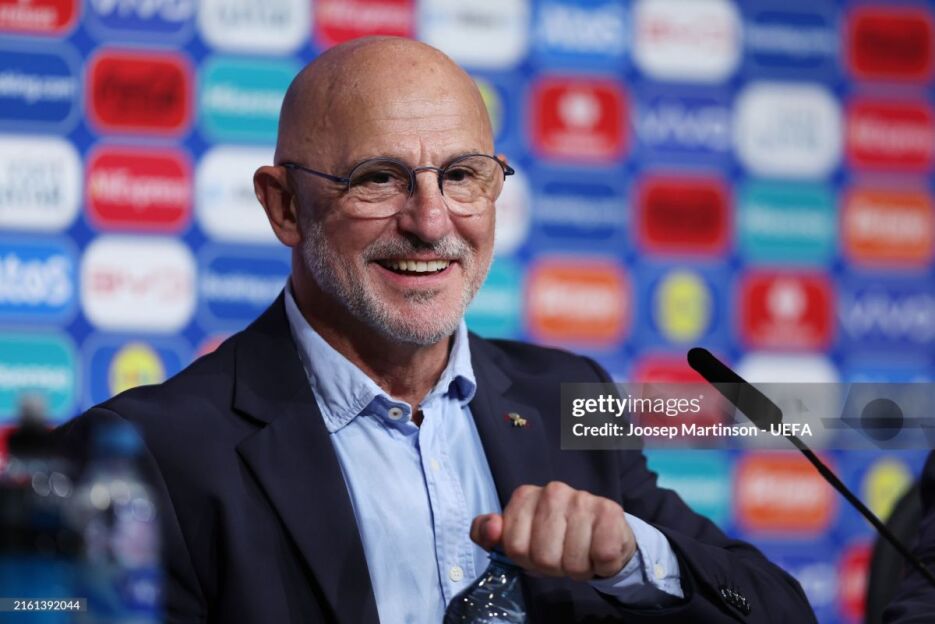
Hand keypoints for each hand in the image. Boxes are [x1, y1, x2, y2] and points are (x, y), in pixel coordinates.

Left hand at [470, 481, 635, 581]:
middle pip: (543, 557)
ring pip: (573, 562)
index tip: (538, 551)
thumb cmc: (556, 539)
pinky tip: (599, 551)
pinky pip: (601, 557)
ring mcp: (582, 499)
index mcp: (525, 496)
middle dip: (554, 567)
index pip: (514, 548)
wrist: (603, 536)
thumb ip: (489, 533)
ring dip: (579, 568)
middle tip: (563, 555)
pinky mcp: (610, 512)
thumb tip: (490, 530)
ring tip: (582, 553)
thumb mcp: (517, 537)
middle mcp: (553, 491)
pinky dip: (601, 564)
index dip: (528, 561)